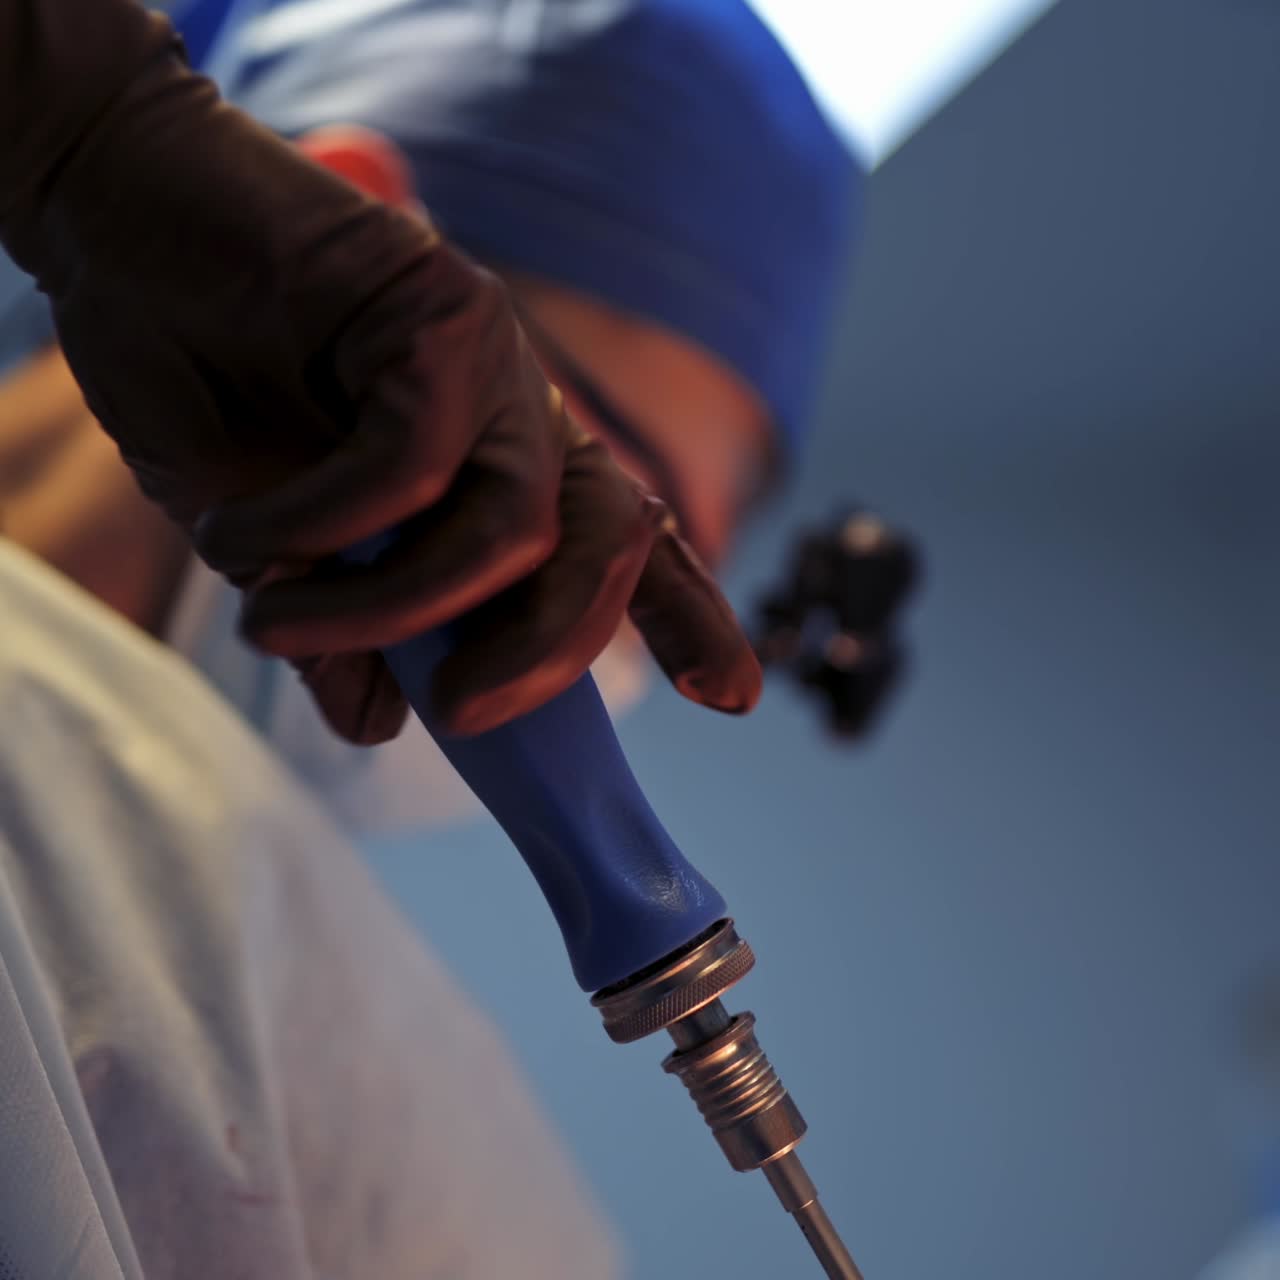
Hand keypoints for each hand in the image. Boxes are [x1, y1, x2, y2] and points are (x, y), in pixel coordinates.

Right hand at [0, 1, 760, 739]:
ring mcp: (493, 360)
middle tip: (466, 715)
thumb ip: (342, 634)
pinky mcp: (441, 306)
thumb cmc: (208, 389)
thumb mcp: (278, 549)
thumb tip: (372, 726)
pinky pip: (413, 459)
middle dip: (553, 652)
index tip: (735, 698)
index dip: (690, 621)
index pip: (625, 551)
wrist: (128, 228)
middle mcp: (523, 419)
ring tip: (276, 623)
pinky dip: (323, 523)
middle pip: (608, 549)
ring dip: (391, 607)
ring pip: (515, 524)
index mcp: (503, 476)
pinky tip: (244, 530)